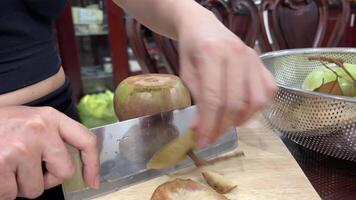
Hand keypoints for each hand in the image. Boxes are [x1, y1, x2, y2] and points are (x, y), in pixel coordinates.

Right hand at [0, 106, 98, 198]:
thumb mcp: (32, 120)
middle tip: (30, 170)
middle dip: (49, 179)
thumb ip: (53, 137)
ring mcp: (20, 148)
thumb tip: (71, 167)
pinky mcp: (1, 163)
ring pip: (35, 189)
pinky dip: (3, 190)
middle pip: (64, 172)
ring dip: (20, 185)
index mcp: (51, 118)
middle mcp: (40, 130)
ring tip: (7, 166)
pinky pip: (10, 194)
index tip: (93, 181)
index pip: (86, 140)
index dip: (93, 164)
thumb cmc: (1, 125)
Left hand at [178, 16, 276, 146]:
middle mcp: (238, 54)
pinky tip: (241, 112)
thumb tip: (201, 129)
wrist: (203, 26)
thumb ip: (195, 99)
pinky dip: (256, 108)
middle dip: (222, 127)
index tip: (202, 142)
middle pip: (236, 102)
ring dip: (240, 120)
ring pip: (256, 100)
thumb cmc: (191, 50)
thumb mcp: (185, 72)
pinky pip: (267, 92)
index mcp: (213, 53)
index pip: (214, 98)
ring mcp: (254, 57)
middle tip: (211, 139)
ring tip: (224, 126)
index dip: (208, 124)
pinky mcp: (263, 62)